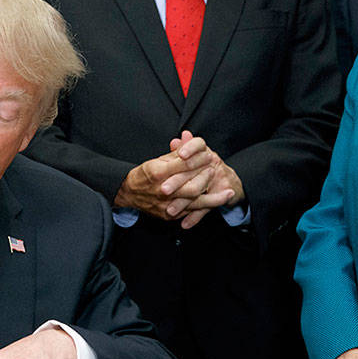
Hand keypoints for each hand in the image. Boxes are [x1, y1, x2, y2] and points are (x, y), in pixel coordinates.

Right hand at [115, 132, 235, 222]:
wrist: (129, 194)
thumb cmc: (143, 175)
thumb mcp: (156, 161)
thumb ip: (175, 154)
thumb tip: (191, 143)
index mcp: (158, 173)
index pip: (185, 164)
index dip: (200, 159)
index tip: (209, 155)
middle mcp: (162, 190)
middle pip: (193, 186)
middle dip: (208, 178)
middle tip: (215, 170)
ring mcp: (166, 205)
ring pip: (195, 202)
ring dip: (214, 198)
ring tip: (228, 193)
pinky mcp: (169, 215)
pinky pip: (190, 212)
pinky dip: (204, 208)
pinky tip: (215, 204)